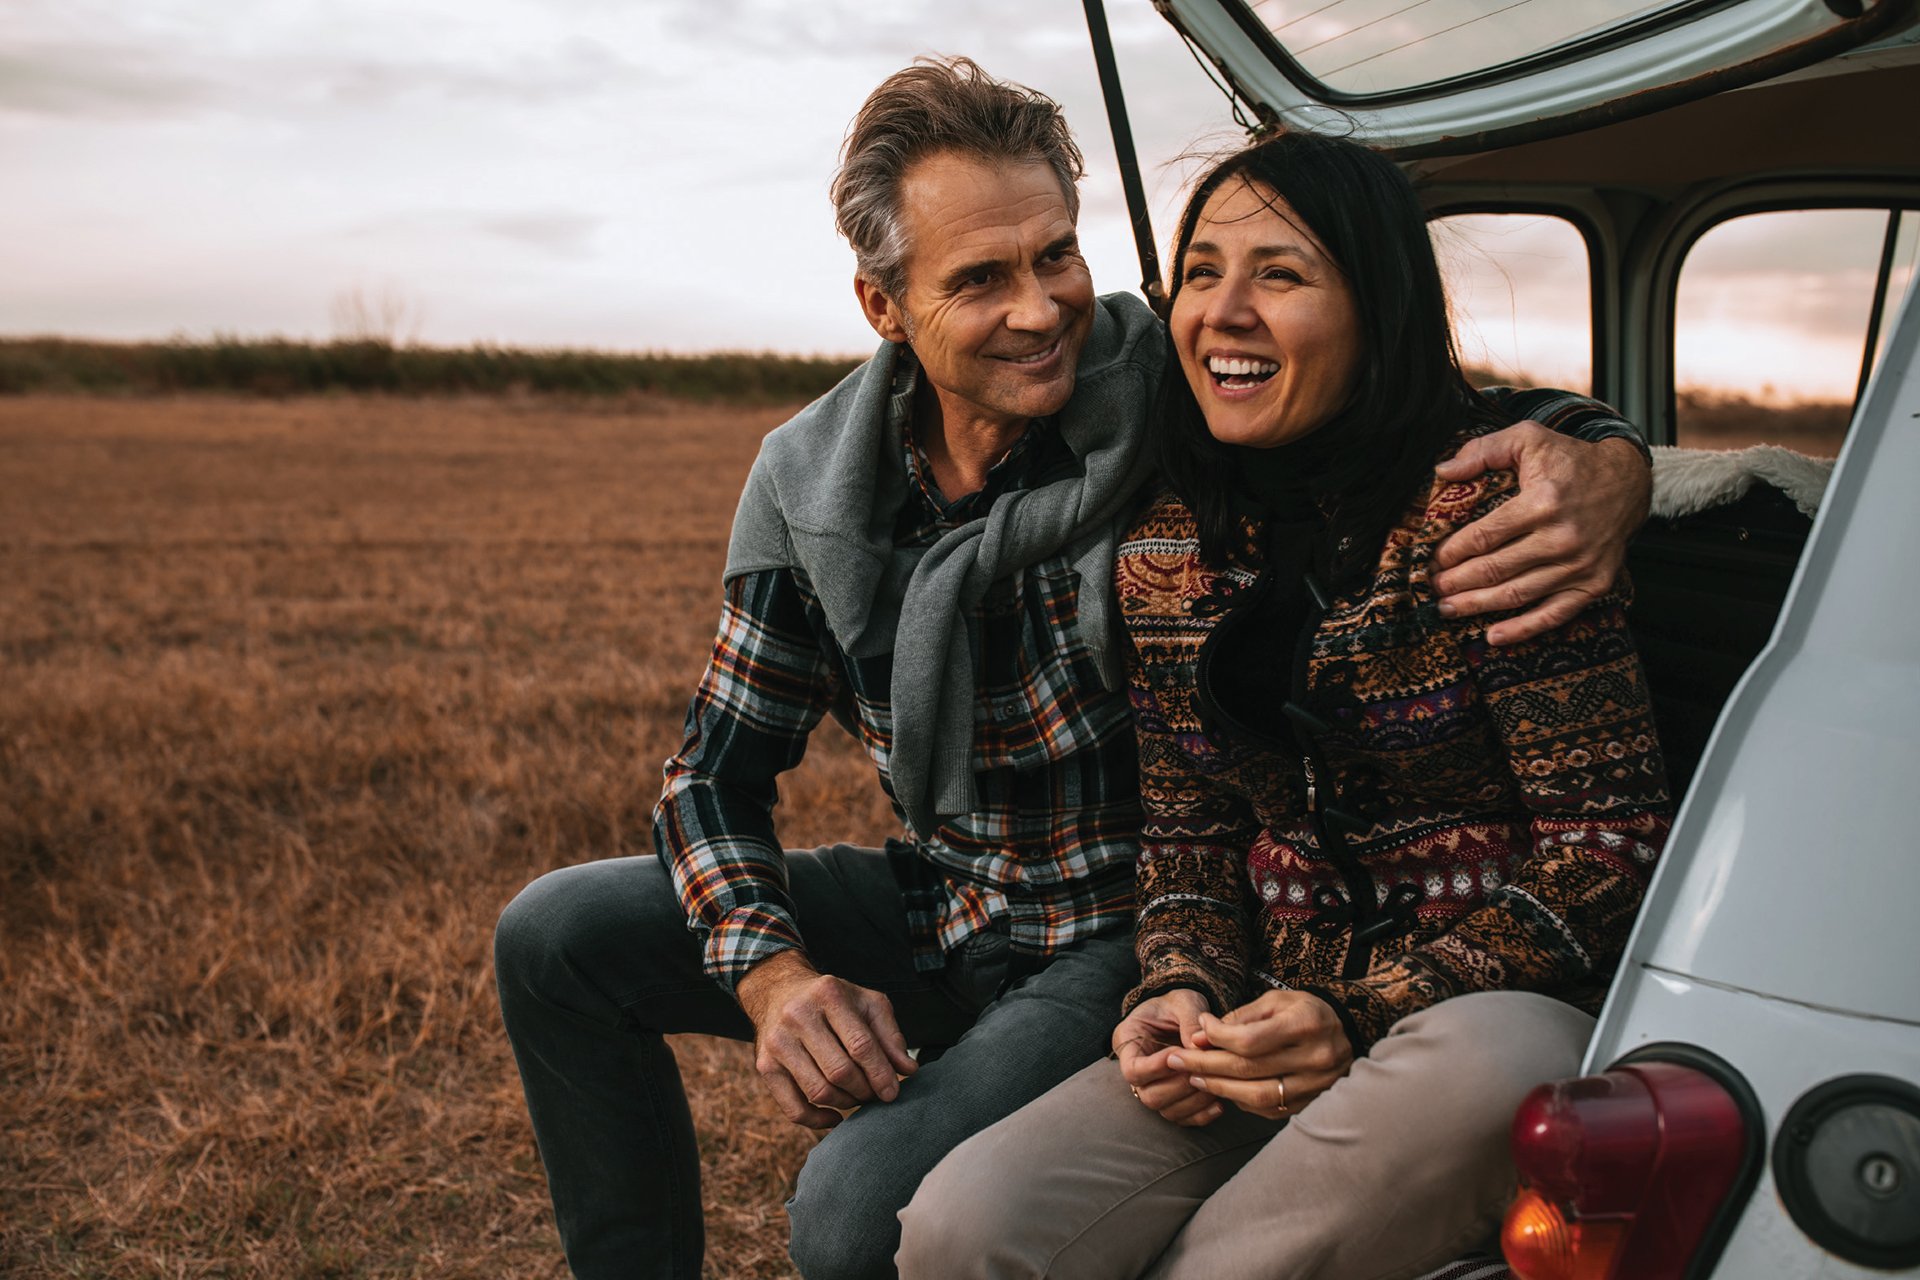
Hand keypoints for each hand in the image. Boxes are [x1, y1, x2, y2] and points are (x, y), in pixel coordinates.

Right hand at [735, 950, 917, 1128]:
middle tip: (876, 1095)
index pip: (861, 1045)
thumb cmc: (832, 1001)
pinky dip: (818, 1121)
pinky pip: (794, 1108)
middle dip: (865, 1090)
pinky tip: (835, 1117)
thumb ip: (890, 1035)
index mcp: (828, 994)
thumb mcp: (866, 1003)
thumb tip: (908, 1070)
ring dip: (846, 1104)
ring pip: (819, 1092)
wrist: (779, 991)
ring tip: (858, 1098)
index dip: (881, 1074)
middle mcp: (798, 1016)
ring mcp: (778, 1042)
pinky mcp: (764, 1065)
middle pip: (840, 1071)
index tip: (893, 1091)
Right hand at [1113, 989, 1219, 1126]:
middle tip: (1200, 1070)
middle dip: (1177, 1086)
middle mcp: (1137, 1069)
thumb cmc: (1179, 1003)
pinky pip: (1182, 1118)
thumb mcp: (1184, 1001)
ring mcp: (1154, 1086)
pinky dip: (1200, 1115)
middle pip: (1148, 1096)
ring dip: (1191, 1101)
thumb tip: (1197, 1049)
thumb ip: (1189, 1021)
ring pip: (1165, 1110)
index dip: (1156, 1068)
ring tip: (1214, 1084)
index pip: (1133, 1070)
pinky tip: (1219, 1103)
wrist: (1183, 1011)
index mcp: (1128, 1041)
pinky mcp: (1173, 1098)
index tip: (1179, 1052)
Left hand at [1168, 990, 1352, 1118]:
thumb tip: (1200, 1037)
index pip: (1250, 1040)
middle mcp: (1316, 1058)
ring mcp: (1318, 1085)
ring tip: (1195, 1077)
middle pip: (1249, 1070)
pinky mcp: (1313, 1104)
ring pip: (1258, 1096)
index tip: (1196, 1034)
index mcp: (1307, 1024)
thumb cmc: (1305, 1011)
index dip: (1216, 1039)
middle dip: (1206, 1066)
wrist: (1348, 1033)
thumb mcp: (1276, 1002)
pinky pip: (1270, 1110)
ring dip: (1220, 1088)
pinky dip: (1242, 1101)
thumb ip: (1240, 1019)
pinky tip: (1225, 1089)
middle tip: (1178, 1061)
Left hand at [1432, 424, 1649, 645]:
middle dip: (1457, 583)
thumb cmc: (1571, 460)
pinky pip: (1555, 615)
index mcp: (1542, 503)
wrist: (1629, 480)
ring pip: (1518, 595)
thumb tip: (1441, 471)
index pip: (1484, 536)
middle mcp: (1562, 538)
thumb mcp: (1529, 438)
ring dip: (1477, 607)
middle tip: (1433, 588)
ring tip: (1447, 609)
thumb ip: (1483, 450)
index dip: (1452, 553)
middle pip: (1495, 569)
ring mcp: (1580, 565)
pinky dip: (1523, 630)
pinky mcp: (1595, 584)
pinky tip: (1492, 637)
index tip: (1433, 560)